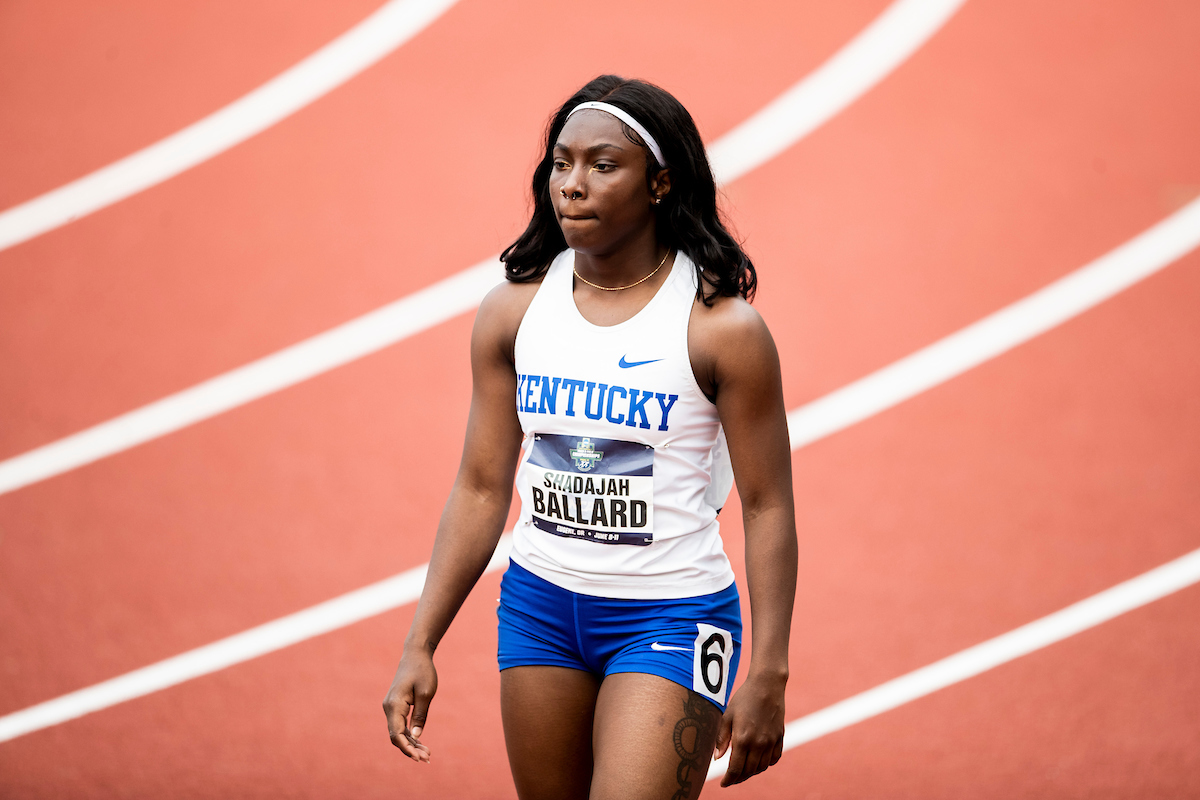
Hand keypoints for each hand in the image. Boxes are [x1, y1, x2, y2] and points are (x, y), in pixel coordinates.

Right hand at [382, 649, 437, 761]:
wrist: (416, 654)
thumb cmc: (422, 671)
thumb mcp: (426, 694)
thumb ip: (420, 716)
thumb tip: (415, 737)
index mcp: (394, 705)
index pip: (396, 734)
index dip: (407, 748)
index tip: (419, 758)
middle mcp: (389, 708)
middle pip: (396, 736)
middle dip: (410, 749)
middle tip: (428, 758)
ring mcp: (391, 707)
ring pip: (398, 732)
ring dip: (411, 744)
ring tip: (427, 754)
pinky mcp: (396, 706)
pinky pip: (400, 725)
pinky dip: (409, 735)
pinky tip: (420, 743)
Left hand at [713, 671, 785, 785]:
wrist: (767, 686)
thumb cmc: (744, 698)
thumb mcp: (727, 716)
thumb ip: (722, 739)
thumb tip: (717, 758)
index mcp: (743, 739)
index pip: (736, 769)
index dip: (729, 779)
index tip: (723, 783)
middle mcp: (759, 743)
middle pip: (749, 771)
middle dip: (739, 778)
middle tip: (731, 778)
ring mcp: (771, 741)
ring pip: (762, 767)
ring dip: (752, 772)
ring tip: (743, 771)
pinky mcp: (780, 737)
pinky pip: (774, 758)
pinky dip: (766, 764)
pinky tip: (759, 761)